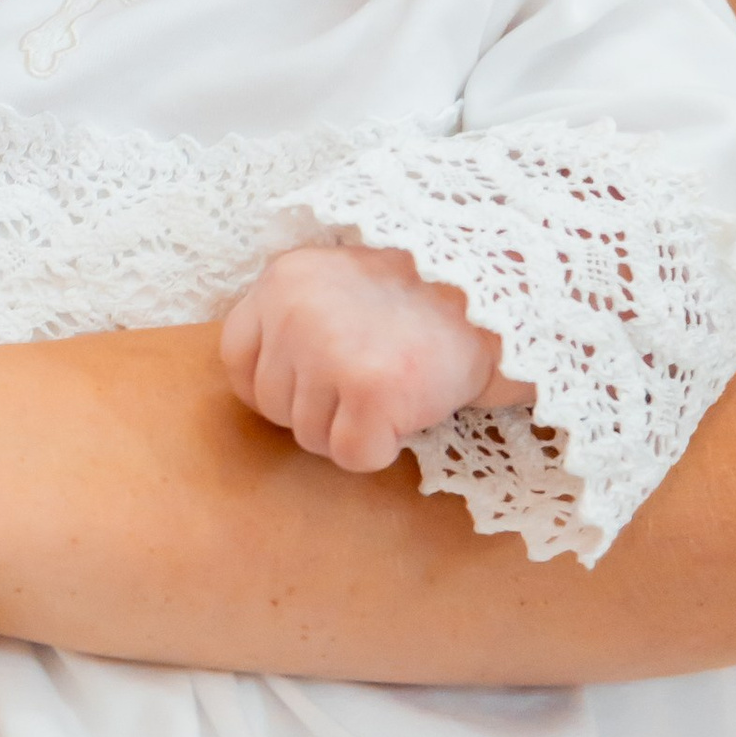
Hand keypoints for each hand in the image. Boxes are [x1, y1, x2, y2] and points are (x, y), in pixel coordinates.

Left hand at [219, 240, 519, 470]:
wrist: (500, 300)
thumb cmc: (419, 302)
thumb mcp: (336, 284)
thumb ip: (292, 320)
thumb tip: (257, 389)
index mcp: (281, 279)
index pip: (236, 360)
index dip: (274, 387)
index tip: (316, 388)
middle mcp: (294, 310)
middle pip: (272, 406)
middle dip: (319, 411)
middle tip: (370, 381)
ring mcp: (329, 349)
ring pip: (309, 438)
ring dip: (352, 429)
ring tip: (395, 387)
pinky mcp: (369, 390)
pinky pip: (351, 456)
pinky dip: (383, 449)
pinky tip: (410, 408)